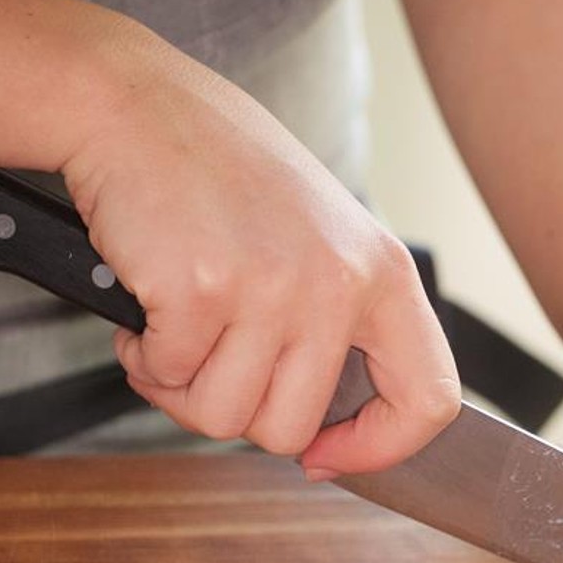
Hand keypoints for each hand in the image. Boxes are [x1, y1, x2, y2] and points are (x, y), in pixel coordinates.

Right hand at [61, 39, 460, 475]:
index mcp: (383, 273)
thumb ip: (340, 324)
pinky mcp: (202, 291)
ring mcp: (272, 288)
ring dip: (182, 389)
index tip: (329, 456)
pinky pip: (168, 378)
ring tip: (175, 329)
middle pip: (292, 429)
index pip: (428, 399)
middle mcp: (338, 283)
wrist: (134, 106)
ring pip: (225, 418)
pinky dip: (144, 358)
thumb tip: (331, 434)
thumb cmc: (221, 173)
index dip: (380, 448)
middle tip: (210, 364)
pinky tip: (146, 307)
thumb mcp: (320, 239)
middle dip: (238, 413)